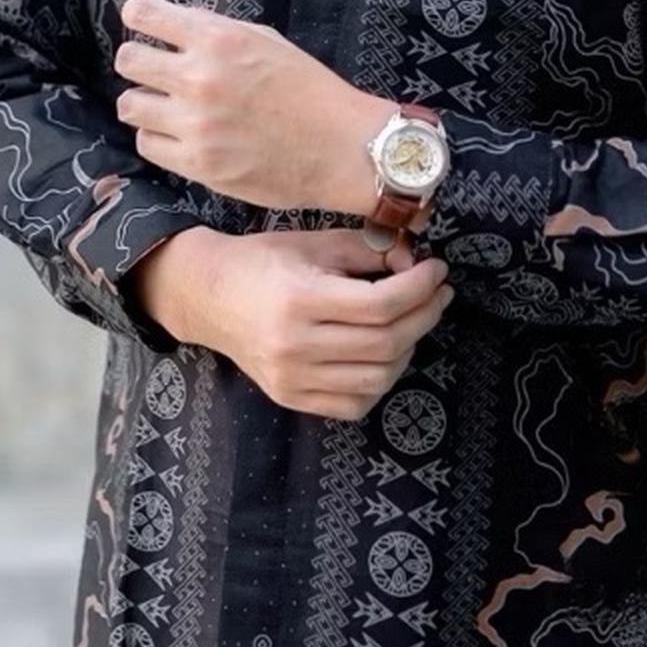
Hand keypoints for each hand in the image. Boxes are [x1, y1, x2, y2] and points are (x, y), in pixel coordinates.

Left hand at [113, 0, 392, 215]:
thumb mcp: (268, 42)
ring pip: (130, 105)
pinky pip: (148, 144)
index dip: (137, 17)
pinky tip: (180, 136)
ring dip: (145, 104)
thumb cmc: (311, 92)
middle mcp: (200, 78)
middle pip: (127, 61)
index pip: (144, 15)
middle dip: (139, 63)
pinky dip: (159, 138)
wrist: (341, 149)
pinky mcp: (197, 163)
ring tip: (166, 109)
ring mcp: (195, 124)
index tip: (140, 24)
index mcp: (218, 39)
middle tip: (155, 74)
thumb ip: (218, 33)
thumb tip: (176, 29)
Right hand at [132, 224, 454, 420]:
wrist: (208, 296)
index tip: (437, 270)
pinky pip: (354, 404)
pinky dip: (380, 381)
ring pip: (378, 379)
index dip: (420, 288)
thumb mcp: (314, 243)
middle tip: (437, 294)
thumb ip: (367, 249)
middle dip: (425, 316)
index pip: (381, 305)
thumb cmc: (264, 262)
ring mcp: (292, 379)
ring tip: (412, 321)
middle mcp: (295, 346)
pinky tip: (383, 353)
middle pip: (386, 343)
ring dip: (408, 349)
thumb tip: (413, 262)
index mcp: (300, 300)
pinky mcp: (291, 398)